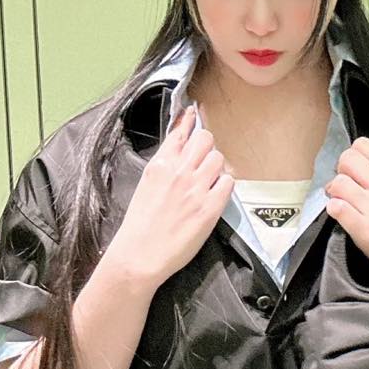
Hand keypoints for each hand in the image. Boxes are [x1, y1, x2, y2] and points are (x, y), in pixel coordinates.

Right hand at [107, 105, 234, 286]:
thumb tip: (175, 154)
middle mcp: (179, 171)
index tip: (194, 114)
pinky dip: (225, 185)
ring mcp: (197, 188)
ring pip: (219, 158)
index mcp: (160, 165)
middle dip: (207, 146)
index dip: (190, 121)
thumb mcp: (145, 186)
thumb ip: (162, 168)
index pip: (180, 132)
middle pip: (205, 139)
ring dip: (217, 167)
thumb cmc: (140, 226)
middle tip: (205, 160)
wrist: (141, 254)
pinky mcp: (211, 207)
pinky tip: (217, 194)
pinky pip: (229, 182)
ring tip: (210, 180)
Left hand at [324, 137, 368, 281]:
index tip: (354, 170)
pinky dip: (333, 210)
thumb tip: (360, 166)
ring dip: (334, 192)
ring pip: (338, 183)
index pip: (363, 145)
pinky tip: (341, 215)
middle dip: (340, 171)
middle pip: (346, 159)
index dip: (352, 155)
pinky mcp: (365, 231)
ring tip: (341, 202)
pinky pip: (336, 208)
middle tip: (344, 186)